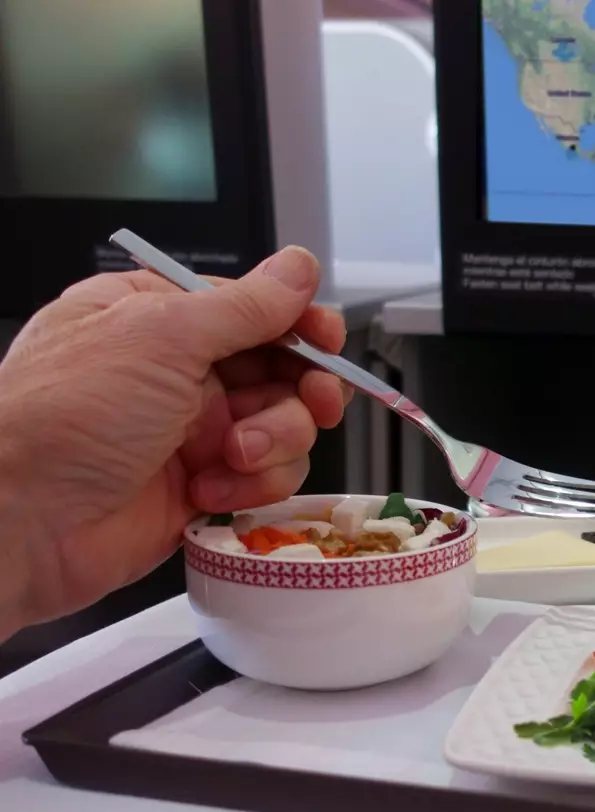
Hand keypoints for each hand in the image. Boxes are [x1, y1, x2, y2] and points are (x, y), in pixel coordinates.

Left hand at [0, 247, 349, 636]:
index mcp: (156, 318)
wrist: (18, 522)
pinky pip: (265, 480)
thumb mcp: (162, 337)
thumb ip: (244, 306)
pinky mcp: (201, 487)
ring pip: (284, 428)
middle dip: (301, 390)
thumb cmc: (62, 419)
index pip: (254, 308)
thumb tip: (297, 268)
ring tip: (233, 456)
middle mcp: (176, 372)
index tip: (326, 341)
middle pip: (282, 370)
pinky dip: (252, 487)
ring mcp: (190, 432)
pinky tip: (211, 490)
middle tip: (312, 402)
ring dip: (275, 443)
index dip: (300, 324)